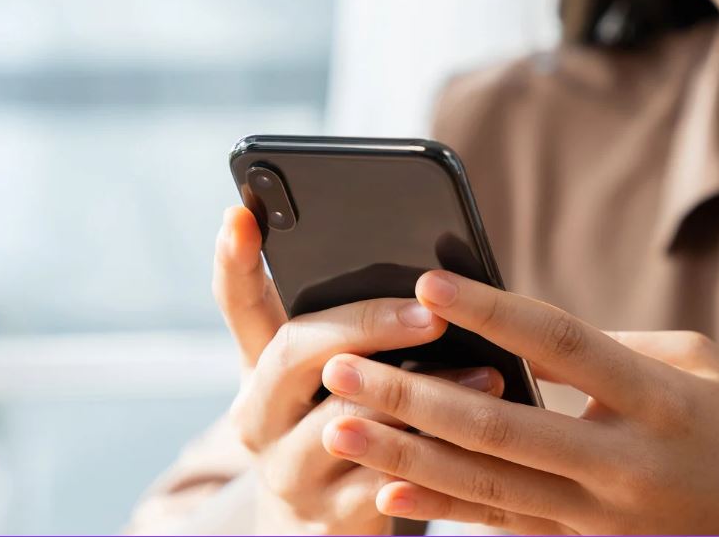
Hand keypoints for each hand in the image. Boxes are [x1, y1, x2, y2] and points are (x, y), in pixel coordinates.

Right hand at [213, 208, 503, 533]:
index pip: (239, 305)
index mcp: (259, 370)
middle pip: (294, 352)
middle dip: (366, 324)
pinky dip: (437, 457)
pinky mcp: (330, 520)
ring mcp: (288, 471)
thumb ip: (353, 332)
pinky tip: (480, 441)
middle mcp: (259, 416)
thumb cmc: (338, 433)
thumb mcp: (326, 383)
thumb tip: (427, 273)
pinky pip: (386, 484)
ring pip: (347, 421)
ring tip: (485, 372)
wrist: (316, 535)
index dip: (233, 260)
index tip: (239, 214)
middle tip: (429, 314)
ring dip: (423, 394)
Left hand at [318, 270, 718, 533]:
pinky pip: (502, 528)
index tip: (426, 282)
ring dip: (403, 456)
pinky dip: (441, 512)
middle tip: (340, 364)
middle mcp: (623, 465)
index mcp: (658, 401)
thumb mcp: (694, 367)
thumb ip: (605, 347)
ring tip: (339, 425)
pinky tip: (385, 495)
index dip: (492, 312)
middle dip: (412, 396)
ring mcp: (601, 518)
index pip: (562, 346)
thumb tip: (515, 332)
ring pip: (485, 486)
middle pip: (499, 426)